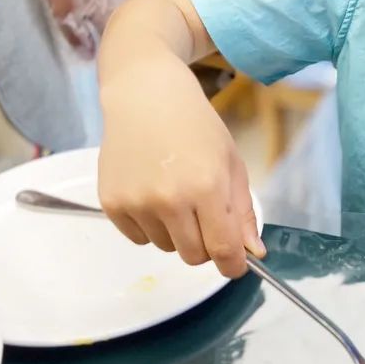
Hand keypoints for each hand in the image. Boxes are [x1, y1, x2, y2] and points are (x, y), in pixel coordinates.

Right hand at [99, 56, 264, 277]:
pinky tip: (152, 192)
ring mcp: (137, 202)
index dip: (233, 266)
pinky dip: (150, 226)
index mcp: (206, 187)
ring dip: (176, 233)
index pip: (223, 250)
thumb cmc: (196, 127)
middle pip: (193, 256)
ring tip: (175, 194)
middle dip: (205, 246)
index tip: (235, 266)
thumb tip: (252, 253)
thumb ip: (242, 212)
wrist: (146, 96)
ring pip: (166, 247)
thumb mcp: (231, 163)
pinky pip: (139, 238)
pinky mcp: (112, 203)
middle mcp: (169, 199)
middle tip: (205, 217)